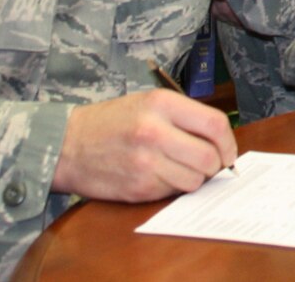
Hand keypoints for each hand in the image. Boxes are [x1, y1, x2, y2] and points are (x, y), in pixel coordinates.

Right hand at [52, 88, 236, 201]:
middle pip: (209, 157)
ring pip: (194, 180)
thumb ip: (185, 117)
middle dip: (215, 164)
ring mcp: (145, 162)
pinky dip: (173, 187)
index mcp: (161, 104)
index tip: (228, 151)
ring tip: (179, 167)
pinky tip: (158, 175)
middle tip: (209, 163)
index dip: (229, 142)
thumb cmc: (111, 122)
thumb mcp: (148, 103)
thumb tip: (221, 140)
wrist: (66, 145)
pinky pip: (173, 192)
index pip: (215, 124)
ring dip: (194, 177)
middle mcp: (154, 132)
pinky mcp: (138, 187)